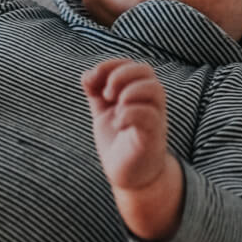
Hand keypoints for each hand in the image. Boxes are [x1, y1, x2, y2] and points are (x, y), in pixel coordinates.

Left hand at [83, 58, 182, 241]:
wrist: (129, 176)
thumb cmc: (119, 141)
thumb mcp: (103, 113)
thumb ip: (96, 93)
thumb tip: (87, 74)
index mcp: (139, 93)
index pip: (132, 65)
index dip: (111, 65)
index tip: (92, 79)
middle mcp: (151, 102)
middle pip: (146, 71)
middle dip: (121, 75)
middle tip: (105, 94)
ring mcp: (155, 119)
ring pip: (154, 90)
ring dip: (130, 91)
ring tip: (114, 105)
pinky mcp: (153, 137)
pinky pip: (149, 117)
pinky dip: (130, 114)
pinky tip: (117, 123)